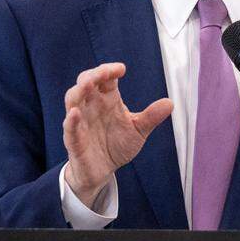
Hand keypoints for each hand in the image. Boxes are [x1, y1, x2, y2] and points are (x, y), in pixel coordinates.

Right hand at [62, 62, 172, 206]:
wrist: (103, 171)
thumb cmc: (117, 145)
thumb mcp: (138, 131)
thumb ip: (151, 117)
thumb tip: (170, 103)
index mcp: (107, 100)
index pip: (105, 78)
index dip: (110, 70)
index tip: (122, 69)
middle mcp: (91, 106)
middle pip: (85, 82)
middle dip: (93, 75)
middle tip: (105, 72)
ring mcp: (80, 122)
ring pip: (73, 100)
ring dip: (79, 90)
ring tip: (88, 84)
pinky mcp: (74, 140)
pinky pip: (69, 128)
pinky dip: (71, 120)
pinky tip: (75, 114)